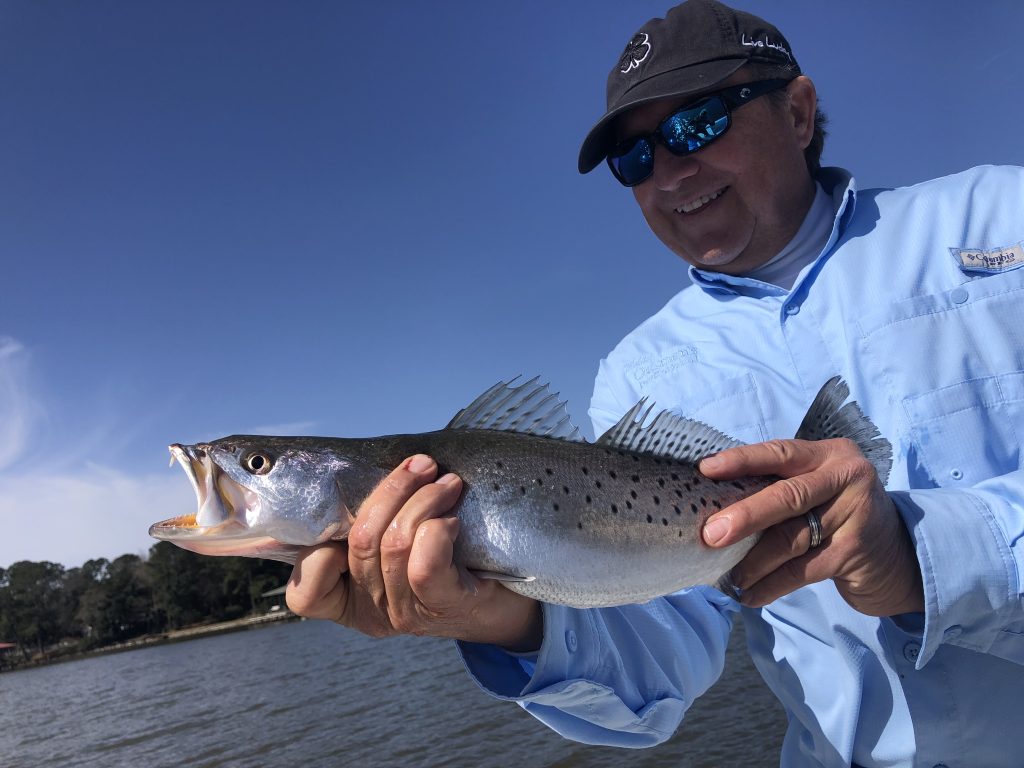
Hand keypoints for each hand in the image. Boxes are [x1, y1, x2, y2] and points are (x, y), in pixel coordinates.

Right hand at [285, 454, 542, 651]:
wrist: (503, 602)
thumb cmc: (442, 559)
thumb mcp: (391, 545)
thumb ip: (368, 519)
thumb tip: (355, 467)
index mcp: (345, 601)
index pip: (302, 593)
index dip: (313, 549)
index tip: (350, 507)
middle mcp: (372, 611)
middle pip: (360, 541)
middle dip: (391, 492)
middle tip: (422, 465)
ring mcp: (408, 614)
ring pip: (395, 544)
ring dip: (423, 499)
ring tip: (447, 482)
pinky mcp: (445, 606)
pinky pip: (426, 565)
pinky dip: (437, 529)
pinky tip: (452, 517)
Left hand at [698, 438, 923, 615]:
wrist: (900, 556)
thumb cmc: (839, 516)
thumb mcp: (817, 490)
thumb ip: (780, 488)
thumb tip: (716, 508)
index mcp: (828, 454)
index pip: (779, 452)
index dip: (741, 460)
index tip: (706, 469)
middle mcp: (846, 476)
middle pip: (786, 495)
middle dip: (744, 516)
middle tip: (711, 534)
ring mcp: (855, 514)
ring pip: (792, 538)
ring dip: (754, 561)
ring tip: (730, 576)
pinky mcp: (855, 551)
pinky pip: (802, 570)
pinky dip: (772, 585)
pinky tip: (751, 595)